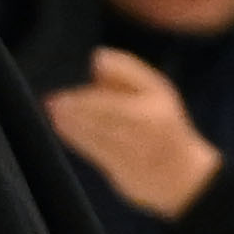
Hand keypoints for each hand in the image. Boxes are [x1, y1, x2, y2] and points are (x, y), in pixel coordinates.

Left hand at [43, 50, 223, 218]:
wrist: (181, 174)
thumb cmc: (163, 124)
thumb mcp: (156, 90)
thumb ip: (126, 71)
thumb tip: (96, 58)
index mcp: (153, 109)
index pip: (113, 104)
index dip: (86, 100)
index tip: (63, 96)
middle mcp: (145, 134)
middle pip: (104, 120)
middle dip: (76, 112)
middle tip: (53, 103)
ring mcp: (135, 155)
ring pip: (99, 138)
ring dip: (74, 126)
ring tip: (55, 114)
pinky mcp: (125, 175)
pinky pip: (98, 154)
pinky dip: (78, 141)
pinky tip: (64, 129)